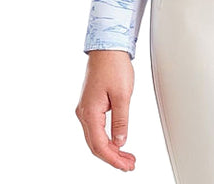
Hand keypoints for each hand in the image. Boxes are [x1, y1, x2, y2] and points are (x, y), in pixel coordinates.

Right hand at [75, 50, 136, 170]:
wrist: (107, 48)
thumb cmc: (114, 66)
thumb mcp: (123, 94)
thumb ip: (121, 120)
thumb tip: (120, 141)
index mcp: (90, 112)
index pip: (100, 145)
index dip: (113, 159)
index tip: (126, 166)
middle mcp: (84, 113)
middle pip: (96, 145)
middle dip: (113, 158)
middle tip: (129, 165)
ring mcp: (86, 109)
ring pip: (96, 138)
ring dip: (111, 150)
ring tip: (127, 157)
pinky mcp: (90, 105)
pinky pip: (96, 128)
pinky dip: (107, 139)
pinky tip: (117, 142)